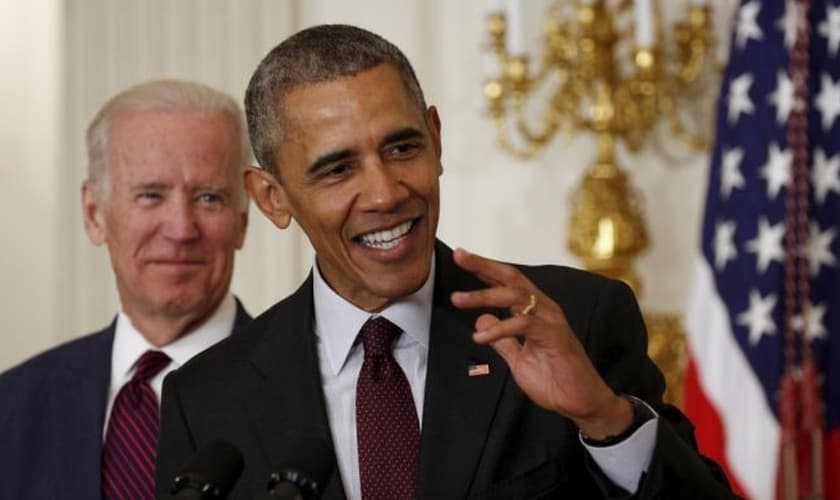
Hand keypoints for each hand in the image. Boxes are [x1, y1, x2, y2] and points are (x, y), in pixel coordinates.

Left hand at [450, 248, 632, 439]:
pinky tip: (480, 337)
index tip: (461, 257)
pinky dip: (499, 329)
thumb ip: (501, 339)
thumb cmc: (554, 379)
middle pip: (512, 279)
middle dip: (484, 266)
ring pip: (515, 296)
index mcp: (535, 311)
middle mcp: (544, 309)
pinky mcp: (554, 336)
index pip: (507, 283)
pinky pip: (523, 325)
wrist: (580, 402)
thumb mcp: (518, 358)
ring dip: (484, 296)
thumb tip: (481, 320)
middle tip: (459, 256)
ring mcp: (550, 320)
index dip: (484, 269)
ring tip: (458, 299)